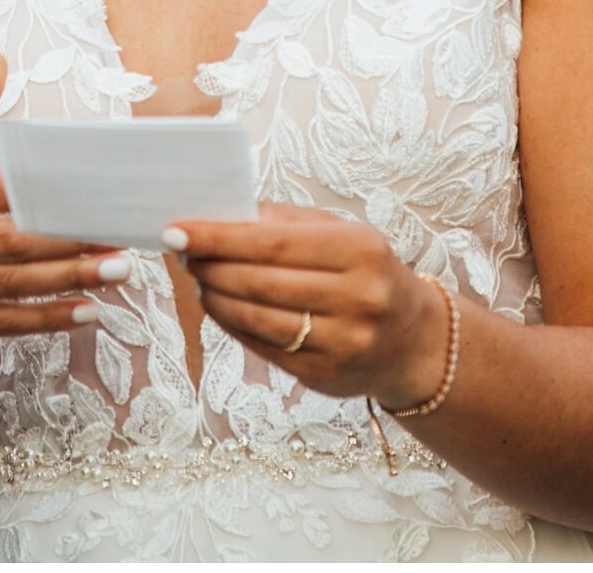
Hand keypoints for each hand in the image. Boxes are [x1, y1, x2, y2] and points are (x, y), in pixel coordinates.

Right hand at [0, 53, 123, 343]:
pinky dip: (41, 319)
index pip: (0, 189)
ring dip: (68, 280)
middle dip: (72, 241)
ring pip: (12, 283)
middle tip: (124, 239)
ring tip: (117, 272)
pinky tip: (83, 312)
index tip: (95, 192)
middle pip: (14, 239)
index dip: (49, 192)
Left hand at [169, 204, 451, 409]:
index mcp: (360, 250)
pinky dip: (232, 324)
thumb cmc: (365, 271)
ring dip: (215, 296)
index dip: (220, 237)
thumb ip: (282, 221)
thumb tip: (218, 214)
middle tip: (182, 251)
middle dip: (211, 265)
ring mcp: (343, 343)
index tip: (179, 229)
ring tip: (197, 277)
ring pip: (258, 318)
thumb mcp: (339, 233)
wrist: (413, 340)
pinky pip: (264, 348)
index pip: (273, 241)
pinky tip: (217, 305)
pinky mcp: (325, 378)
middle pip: (261, 282)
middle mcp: (357, 299)